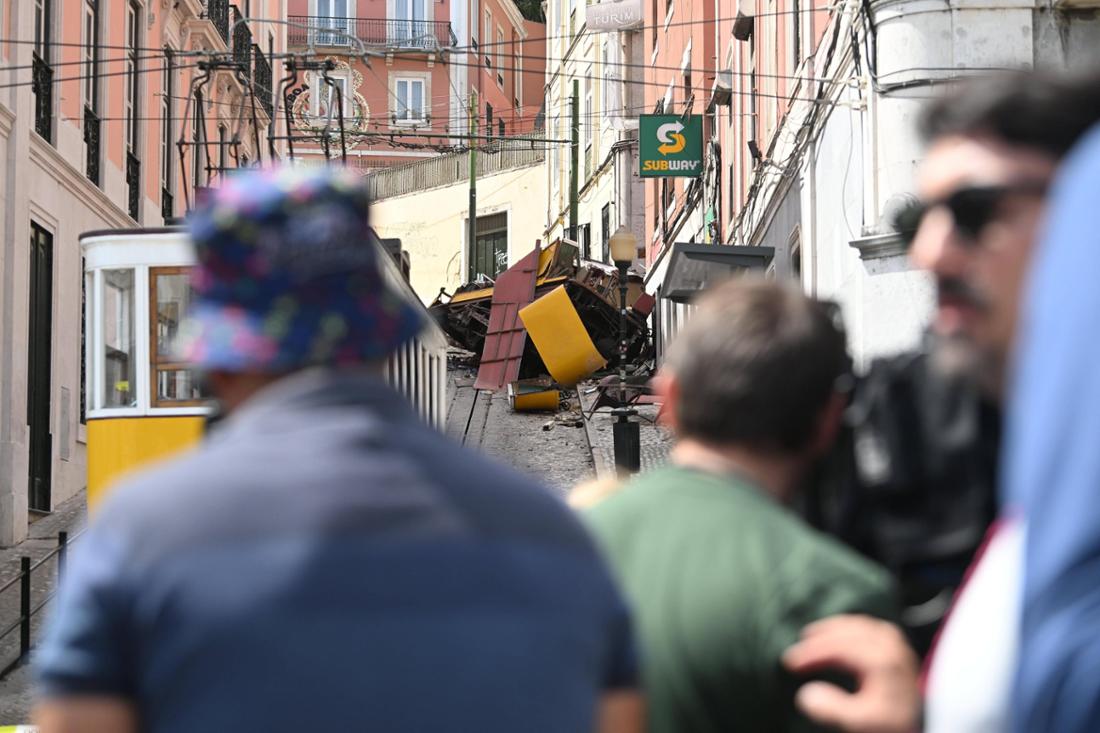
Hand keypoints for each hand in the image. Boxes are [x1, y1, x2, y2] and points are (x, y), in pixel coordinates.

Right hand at [782, 615, 920, 732]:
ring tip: (812, 636)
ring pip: (859, 625)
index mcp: (882, 662)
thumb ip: (834, 710)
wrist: (920, 728)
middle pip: (847, 632)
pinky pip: (870, 627)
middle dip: (819, 639)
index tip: (789, 662)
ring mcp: (897, 645)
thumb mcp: (862, 723)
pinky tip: (840, 634)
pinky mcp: (900, 647)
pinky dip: (850, 627)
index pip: (839, 648)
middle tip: (797, 650)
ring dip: (833, 629)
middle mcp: (891, 648)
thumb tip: (805, 695)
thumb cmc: (891, 725)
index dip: (811, 653)